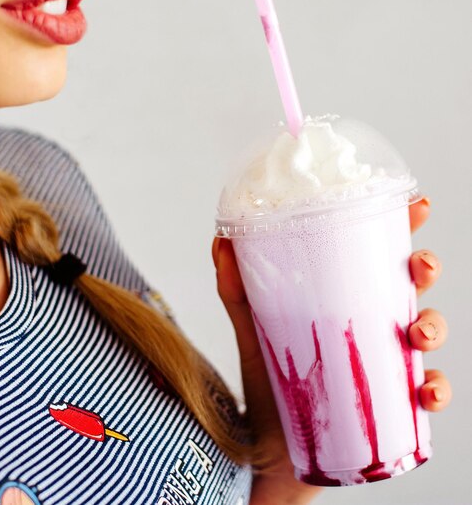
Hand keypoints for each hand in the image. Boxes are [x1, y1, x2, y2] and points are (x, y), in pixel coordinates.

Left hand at [211, 196, 450, 504]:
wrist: (266, 449)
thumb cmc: (267, 382)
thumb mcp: (251, 329)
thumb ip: (236, 290)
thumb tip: (219, 239)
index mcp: (340, 299)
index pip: (374, 255)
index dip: (401, 228)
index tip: (416, 207)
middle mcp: (367, 325)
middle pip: (409, 287)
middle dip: (424, 269)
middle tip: (420, 266)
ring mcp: (382, 363)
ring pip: (425, 334)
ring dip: (434, 326)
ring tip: (418, 333)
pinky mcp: (389, 404)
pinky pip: (425, 394)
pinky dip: (435, 389)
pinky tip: (423, 391)